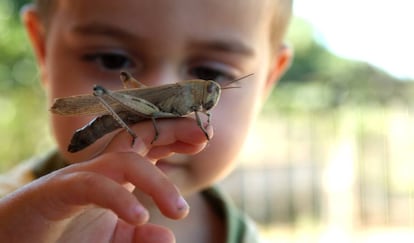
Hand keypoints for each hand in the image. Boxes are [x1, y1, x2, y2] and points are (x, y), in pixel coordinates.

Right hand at [0, 118, 211, 242]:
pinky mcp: (58, 191)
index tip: (202, 138)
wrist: (15, 242)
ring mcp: (80, 177)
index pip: (150, 144)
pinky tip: (138, 216)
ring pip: (123, 161)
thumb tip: (167, 236)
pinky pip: (93, 186)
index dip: (176, 136)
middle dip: (172, 129)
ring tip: (179, 211)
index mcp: (117, 176)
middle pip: (139, 136)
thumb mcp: (112, 242)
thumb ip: (139, 237)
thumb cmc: (64, 238)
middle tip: (203, 136)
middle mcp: (102, 169)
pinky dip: (117, 199)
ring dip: (156, 182)